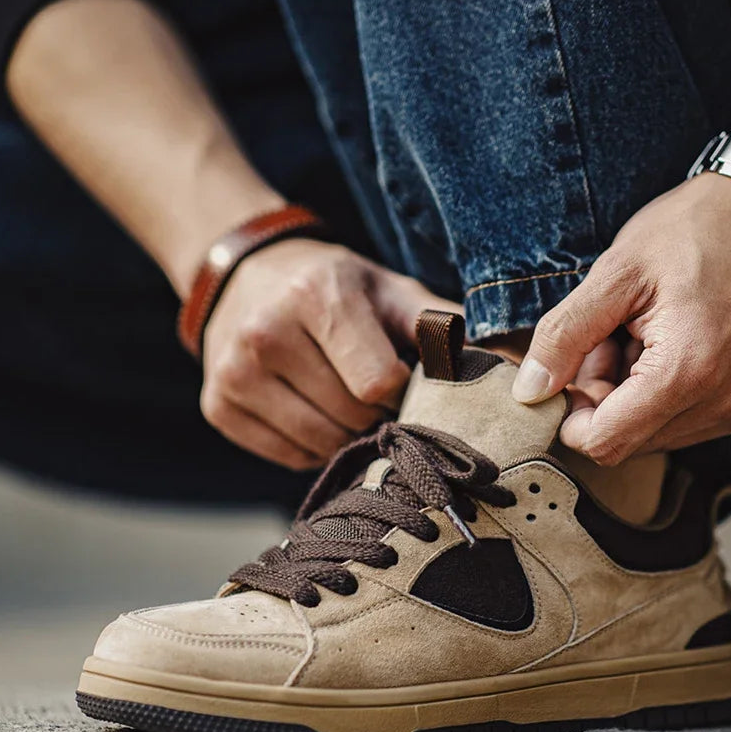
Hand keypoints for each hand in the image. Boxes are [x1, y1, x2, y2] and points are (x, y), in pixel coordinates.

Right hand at [202, 238, 456, 469]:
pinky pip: (289, 456)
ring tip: (349, 406)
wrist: (245, 275)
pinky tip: (316, 413)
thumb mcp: (389, 290)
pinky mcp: (218, 407)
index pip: (378, 384)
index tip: (401, 381)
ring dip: (347, 437)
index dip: (400, 394)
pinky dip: (313, 447)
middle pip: (350, 418)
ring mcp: (234, 374)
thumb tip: (513, 369)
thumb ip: (442, 326)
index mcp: (318, 297)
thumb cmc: (334, 287)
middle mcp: (266, 335)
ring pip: (320, 444)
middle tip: (377, 397)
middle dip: (376, 417)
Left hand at [512, 172, 730, 463]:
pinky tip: (672, 345)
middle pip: (628, 441)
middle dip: (604, 399)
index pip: (604, 443)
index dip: (573, 416)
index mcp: (687, 371)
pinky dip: (666, 393)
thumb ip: (564, 337)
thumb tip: (528, 392)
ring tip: (644, 336)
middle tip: (612, 339)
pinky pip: (688, 422)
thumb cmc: (694, 231)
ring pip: (655, 435)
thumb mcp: (614, 273)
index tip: (574, 369)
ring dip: (634, 397)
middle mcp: (724, 401)